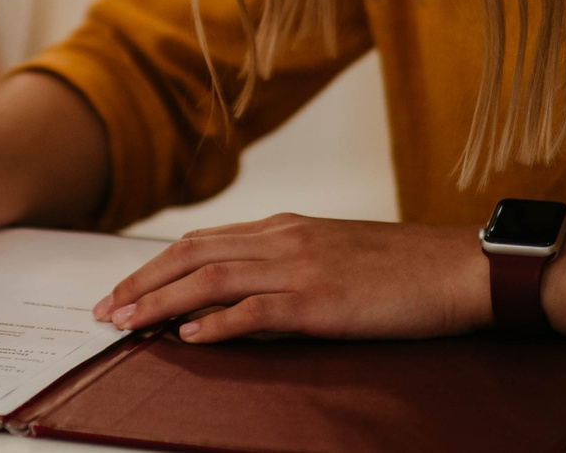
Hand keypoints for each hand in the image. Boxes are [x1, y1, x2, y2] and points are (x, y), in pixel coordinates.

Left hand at [92, 213, 490, 344]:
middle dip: (142, 282)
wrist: (460, 267)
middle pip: (192, 254)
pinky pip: (258, 310)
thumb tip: (243, 294)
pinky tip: (190, 338)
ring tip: (127, 323)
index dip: (155, 265)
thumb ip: (289, 265)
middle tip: (105, 309)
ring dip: (162, 302)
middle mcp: (284, 239)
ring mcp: (301, 267)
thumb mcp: (335, 255)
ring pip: (212, 278)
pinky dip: (218, 323)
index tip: (123, 288)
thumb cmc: (404, 269)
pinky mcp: (322, 301)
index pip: (202, 241)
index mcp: (286, 227)